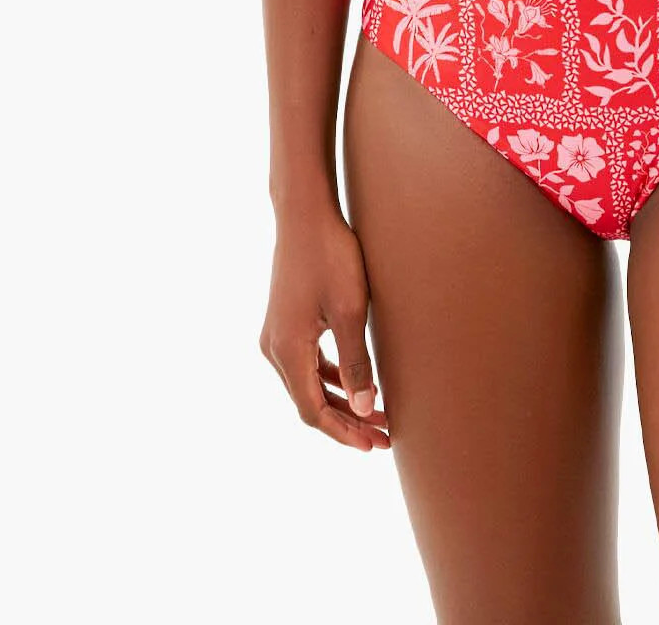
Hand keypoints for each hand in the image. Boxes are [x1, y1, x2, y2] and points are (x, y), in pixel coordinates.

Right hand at [260, 203, 389, 450]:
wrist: (305, 214)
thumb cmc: (330, 256)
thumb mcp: (349, 310)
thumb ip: (357, 361)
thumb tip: (365, 409)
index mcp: (287, 350)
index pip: (313, 411)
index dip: (344, 433)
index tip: (374, 445)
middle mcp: (274, 349)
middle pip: (309, 402)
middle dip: (347, 422)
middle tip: (384, 436)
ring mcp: (276, 335)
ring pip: (308, 384)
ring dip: (341, 401)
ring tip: (377, 413)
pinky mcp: (285, 323)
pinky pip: (307, 363)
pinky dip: (331, 378)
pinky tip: (358, 381)